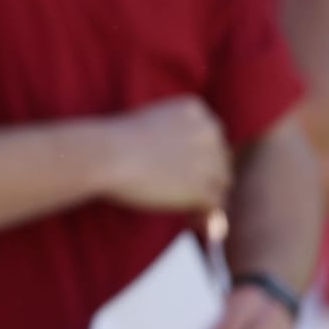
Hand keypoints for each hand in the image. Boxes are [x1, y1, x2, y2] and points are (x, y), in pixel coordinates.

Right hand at [100, 96, 230, 212]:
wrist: (106, 155)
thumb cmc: (113, 141)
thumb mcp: (148, 123)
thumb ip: (171, 136)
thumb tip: (182, 169)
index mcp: (196, 110)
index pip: (210, 137)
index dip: (196, 156)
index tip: (175, 169)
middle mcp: (209, 130)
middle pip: (221, 159)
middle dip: (204, 176)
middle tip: (178, 191)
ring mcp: (209, 160)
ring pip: (222, 183)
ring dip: (205, 195)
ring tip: (185, 207)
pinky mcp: (203, 188)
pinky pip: (217, 205)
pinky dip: (205, 215)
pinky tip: (188, 218)